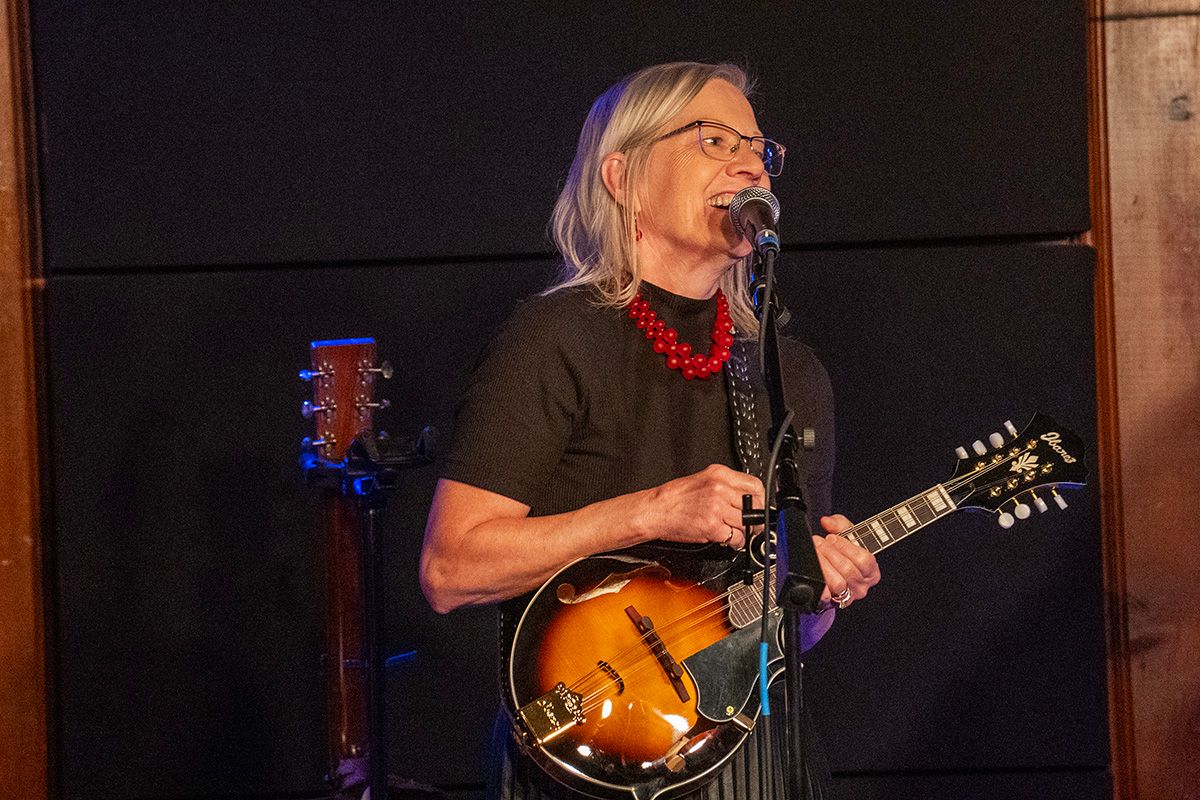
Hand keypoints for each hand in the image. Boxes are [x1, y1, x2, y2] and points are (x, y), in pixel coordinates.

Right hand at [641, 464, 763, 549]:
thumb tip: (746, 497)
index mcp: (719, 474)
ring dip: (744, 532)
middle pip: (755, 505)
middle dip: (755, 518)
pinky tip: (728, 540)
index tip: (758, 507)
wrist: (655, 510)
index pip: (755, 485)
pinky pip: (737, 537)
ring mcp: (717, 507)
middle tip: (751, 524)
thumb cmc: (674, 497)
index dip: (760, 499)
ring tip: (736, 533)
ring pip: (747, 523)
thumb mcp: (702, 480)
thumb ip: (725, 485)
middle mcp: (720, 488)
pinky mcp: (712, 526)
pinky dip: (736, 543)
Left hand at [814, 514, 879, 609]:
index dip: (846, 547)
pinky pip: (825, 596)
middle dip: (830, 553)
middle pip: (849, 570)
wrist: (829, 575)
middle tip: (818, 542)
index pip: (864, 560)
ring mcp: (847, 597)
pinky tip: (813, 573)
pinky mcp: (831, 603)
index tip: (832, 537)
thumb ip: (839, 524)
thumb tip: (827, 521)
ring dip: (823, 565)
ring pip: (838, 583)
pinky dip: (819, 584)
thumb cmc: (843, 555)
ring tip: (815, 552)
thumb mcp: (846, 537)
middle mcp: (862, 587)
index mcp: (872, 572)